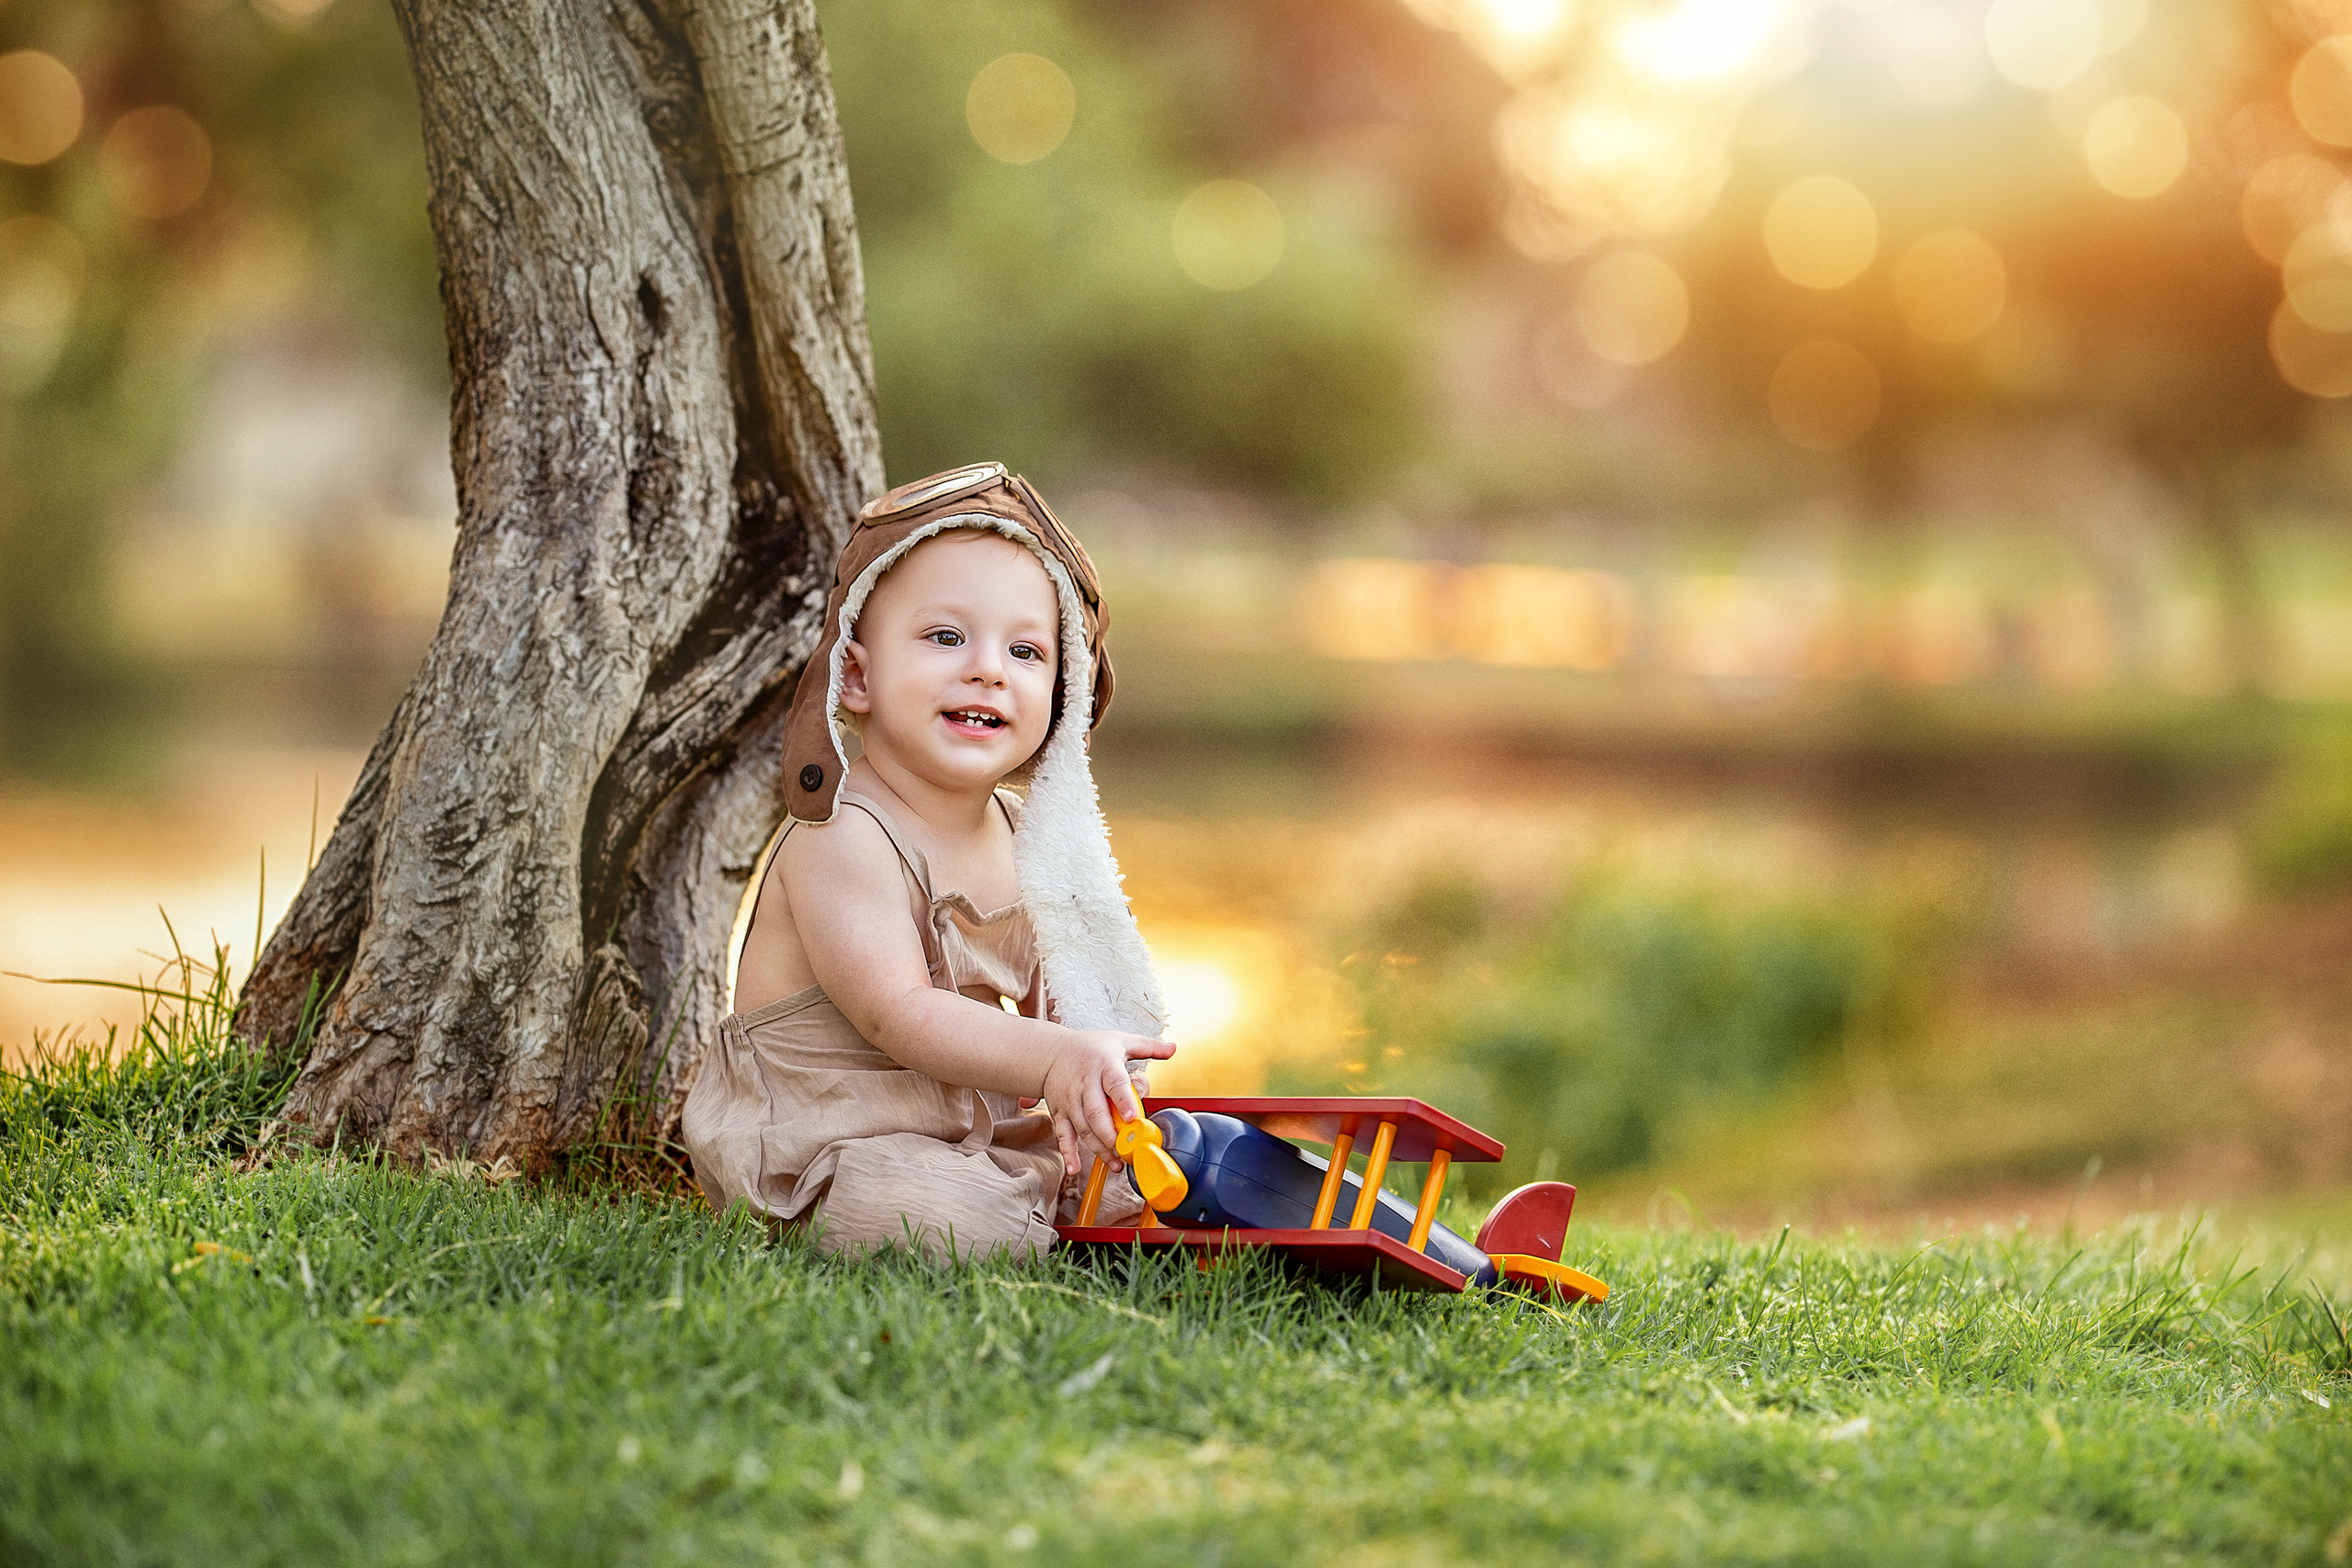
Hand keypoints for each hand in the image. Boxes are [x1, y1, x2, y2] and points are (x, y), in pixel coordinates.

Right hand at [1040, 1029, 1174, 1175]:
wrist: (1051, 1052)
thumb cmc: (1090, 1047)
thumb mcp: (1120, 1041)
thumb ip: (1148, 1047)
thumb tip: (1173, 1048)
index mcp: (1104, 1065)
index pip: (1115, 1083)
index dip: (1123, 1100)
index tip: (1132, 1117)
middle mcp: (1085, 1083)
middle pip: (1097, 1113)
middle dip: (1112, 1136)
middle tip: (1127, 1152)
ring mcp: (1070, 1100)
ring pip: (1084, 1128)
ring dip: (1099, 1148)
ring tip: (1116, 1164)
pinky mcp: (1059, 1112)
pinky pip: (1063, 1135)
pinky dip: (1068, 1153)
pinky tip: (1074, 1168)